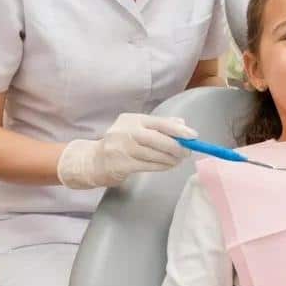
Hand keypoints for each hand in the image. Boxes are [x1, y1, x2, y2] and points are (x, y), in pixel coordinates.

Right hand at [56, 113, 196, 189]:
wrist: (93, 161)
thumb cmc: (119, 144)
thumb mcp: (135, 129)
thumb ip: (158, 126)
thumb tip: (182, 124)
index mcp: (132, 119)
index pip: (159, 122)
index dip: (178, 130)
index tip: (193, 136)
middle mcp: (126, 131)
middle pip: (157, 138)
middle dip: (176, 146)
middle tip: (187, 152)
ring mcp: (122, 148)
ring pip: (154, 154)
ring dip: (170, 158)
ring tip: (178, 160)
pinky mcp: (121, 164)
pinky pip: (147, 165)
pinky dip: (161, 166)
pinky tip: (168, 166)